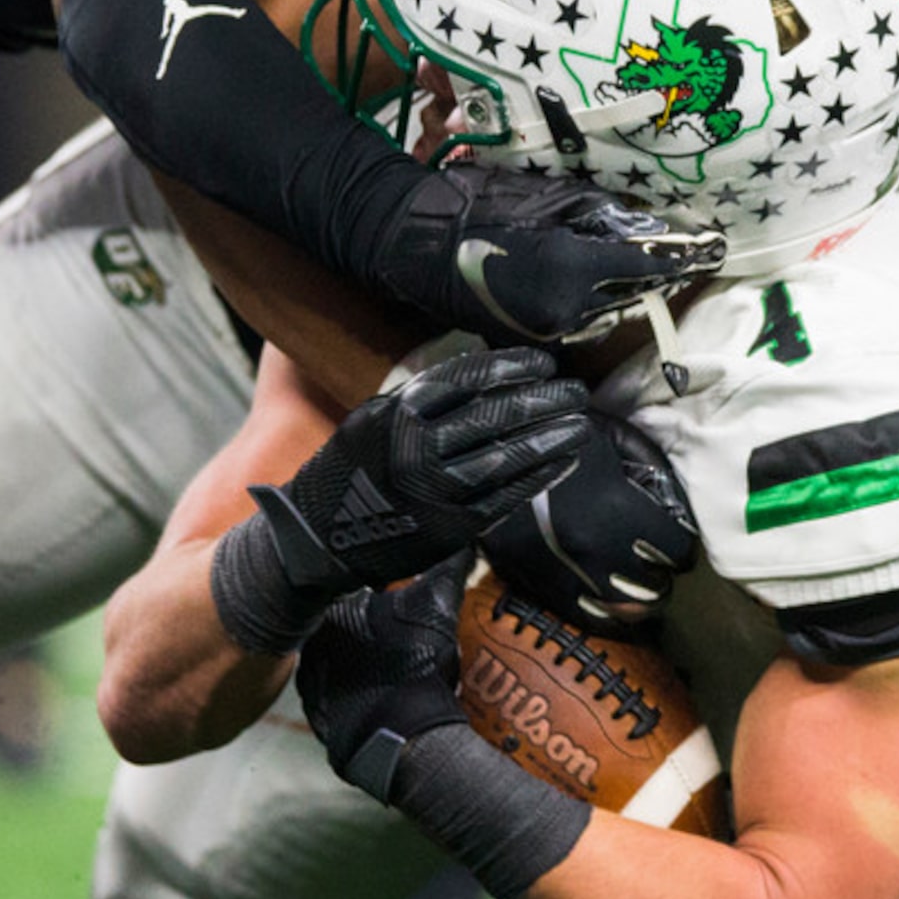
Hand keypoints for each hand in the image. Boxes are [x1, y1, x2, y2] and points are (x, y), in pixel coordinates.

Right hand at [216, 348, 586, 655]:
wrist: (317, 537)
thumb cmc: (350, 470)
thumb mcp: (372, 418)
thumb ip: (421, 397)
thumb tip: (483, 371)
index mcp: (397, 415)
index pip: (467, 381)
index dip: (511, 368)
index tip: (543, 362)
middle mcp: (416, 451)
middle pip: (494, 417)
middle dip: (543, 401)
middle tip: (575, 391)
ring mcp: (434, 492)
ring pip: (507, 458)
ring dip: (550, 439)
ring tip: (580, 424)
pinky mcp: (449, 529)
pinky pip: (505, 499)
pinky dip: (538, 478)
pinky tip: (562, 462)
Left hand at [295, 554, 470, 799]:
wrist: (410, 739)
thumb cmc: (418, 667)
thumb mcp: (437, 608)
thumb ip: (446, 570)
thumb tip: (463, 542)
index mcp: (329, 621)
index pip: (349, 602)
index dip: (377, 607)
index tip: (400, 616)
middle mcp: (311, 657)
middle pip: (343, 640)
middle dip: (368, 642)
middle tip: (403, 648)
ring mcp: (314, 698)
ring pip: (339, 675)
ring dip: (362, 675)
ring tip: (397, 678)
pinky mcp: (324, 731)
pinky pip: (342, 710)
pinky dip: (361, 706)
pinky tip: (386, 705)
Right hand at [369, 162, 724, 345]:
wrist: (415, 243)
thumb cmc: (478, 206)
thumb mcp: (547, 196)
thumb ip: (603, 214)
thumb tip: (651, 227)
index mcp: (573, 268)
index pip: (645, 264)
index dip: (682, 256)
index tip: (714, 248)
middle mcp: (568, 310)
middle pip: (631, 292)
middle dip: (653, 272)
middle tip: (681, 252)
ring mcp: (548, 332)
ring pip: (606, 311)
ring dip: (621, 289)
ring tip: (631, 262)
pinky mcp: (530, 340)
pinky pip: (576, 323)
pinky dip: (590, 303)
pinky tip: (586, 281)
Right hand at [479, 411, 696, 626]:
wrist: (486, 457)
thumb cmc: (551, 440)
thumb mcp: (607, 437)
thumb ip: (646, 462)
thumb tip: (672, 497)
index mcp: (617, 510)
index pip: (675, 548)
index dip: (680, 544)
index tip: (675, 540)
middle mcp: (595, 550)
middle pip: (653, 586)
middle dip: (661, 575)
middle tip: (658, 564)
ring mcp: (564, 574)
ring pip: (623, 611)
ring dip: (639, 601)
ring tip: (638, 586)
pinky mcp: (537, 586)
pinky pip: (585, 619)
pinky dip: (606, 617)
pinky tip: (610, 604)